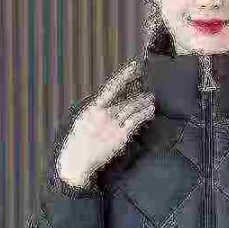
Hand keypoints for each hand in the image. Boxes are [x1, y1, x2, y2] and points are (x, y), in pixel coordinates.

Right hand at [57, 58, 155, 186]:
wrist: (76, 161)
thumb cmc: (79, 143)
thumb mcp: (83, 122)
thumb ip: (96, 112)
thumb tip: (106, 103)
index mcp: (93, 108)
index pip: (111, 88)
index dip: (124, 76)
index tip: (134, 66)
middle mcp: (103, 114)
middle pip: (125, 100)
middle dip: (138, 93)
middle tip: (149, 87)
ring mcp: (112, 125)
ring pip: (132, 109)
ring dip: (143, 102)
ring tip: (152, 99)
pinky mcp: (120, 136)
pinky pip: (135, 122)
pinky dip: (144, 114)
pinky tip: (150, 111)